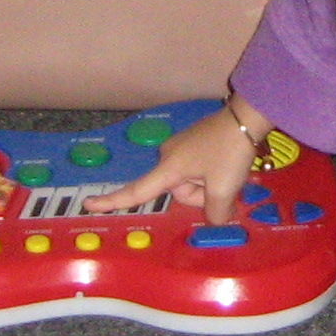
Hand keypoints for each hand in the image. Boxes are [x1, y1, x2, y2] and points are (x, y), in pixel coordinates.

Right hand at [84, 102, 255, 224]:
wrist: (246, 117)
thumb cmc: (229, 151)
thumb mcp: (224, 188)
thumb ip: (216, 212)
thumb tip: (216, 219)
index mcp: (168, 167)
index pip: (136, 191)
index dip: (112, 201)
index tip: (88, 204)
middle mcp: (168, 156)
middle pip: (180, 192)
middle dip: (202, 194)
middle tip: (225, 181)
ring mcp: (181, 148)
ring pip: (192, 182)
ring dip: (210, 183)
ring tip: (229, 169)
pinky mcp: (193, 143)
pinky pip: (199, 170)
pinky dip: (213, 173)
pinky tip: (230, 163)